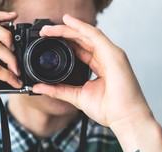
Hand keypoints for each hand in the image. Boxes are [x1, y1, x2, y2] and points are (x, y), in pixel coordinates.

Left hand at [32, 14, 153, 131]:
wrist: (124, 118)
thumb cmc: (108, 109)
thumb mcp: (76, 96)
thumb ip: (57, 90)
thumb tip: (38, 87)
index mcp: (99, 66)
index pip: (80, 49)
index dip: (64, 43)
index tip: (47, 41)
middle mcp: (105, 57)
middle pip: (81, 40)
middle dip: (62, 34)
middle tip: (44, 32)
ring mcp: (111, 54)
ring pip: (86, 34)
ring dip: (67, 29)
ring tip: (50, 28)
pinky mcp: (113, 54)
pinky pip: (95, 35)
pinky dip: (81, 27)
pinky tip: (68, 22)